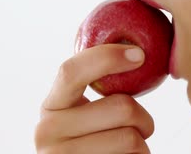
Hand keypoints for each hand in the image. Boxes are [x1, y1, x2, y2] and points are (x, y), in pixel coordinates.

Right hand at [35, 44, 153, 153]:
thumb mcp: (85, 112)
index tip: (139, 55)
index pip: (72, 71)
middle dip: (143, 116)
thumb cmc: (95, 139)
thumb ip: (96, 85)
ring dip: (143, 142)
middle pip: (121, 107)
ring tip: (129, 148)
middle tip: (141, 126)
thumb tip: (136, 47)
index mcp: (50, 107)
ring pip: (133, 137)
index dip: (108, 57)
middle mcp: (46, 133)